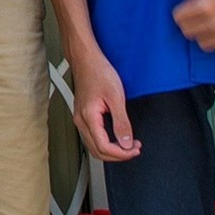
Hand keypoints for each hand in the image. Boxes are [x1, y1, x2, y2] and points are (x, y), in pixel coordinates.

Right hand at [67, 46, 140, 161]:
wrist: (86, 60)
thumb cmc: (98, 72)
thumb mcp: (116, 97)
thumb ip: (122, 123)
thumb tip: (126, 143)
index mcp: (88, 117)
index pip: (104, 147)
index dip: (121, 154)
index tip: (134, 150)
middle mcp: (81, 120)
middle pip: (97, 151)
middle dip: (118, 155)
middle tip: (134, 149)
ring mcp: (80, 118)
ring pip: (94, 145)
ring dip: (112, 150)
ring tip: (128, 145)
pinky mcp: (83, 115)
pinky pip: (93, 136)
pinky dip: (106, 142)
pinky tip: (117, 137)